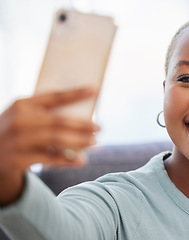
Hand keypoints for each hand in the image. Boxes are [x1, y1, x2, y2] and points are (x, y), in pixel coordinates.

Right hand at [0, 88, 99, 204]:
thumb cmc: (14, 131)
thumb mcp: (21, 117)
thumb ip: (44, 114)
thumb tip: (81, 120)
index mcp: (22, 104)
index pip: (53, 97)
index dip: (75, 93)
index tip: (94, 89)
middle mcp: (19, 121)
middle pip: (59, 121)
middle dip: (82, 124)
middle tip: (99, 127)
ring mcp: (18, 140)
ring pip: (57, 139)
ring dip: (79, 141)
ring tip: (95, 142)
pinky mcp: (19, 159)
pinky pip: (50, 159)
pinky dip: (67, 160)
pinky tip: (81, 161)